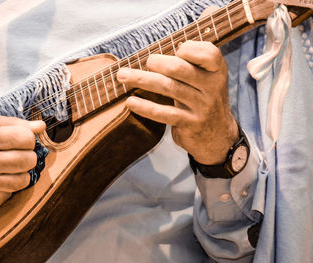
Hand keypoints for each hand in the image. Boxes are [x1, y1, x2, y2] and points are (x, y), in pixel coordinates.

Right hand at [0, 114, 45, 213]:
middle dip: (27, 156)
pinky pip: (10, 194)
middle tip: (15, 156)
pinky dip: (6, 188)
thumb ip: (11, 123)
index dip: (27, 139)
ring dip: (19, 174)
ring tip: (5, 169)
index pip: (26, 138)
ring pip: (24, 179)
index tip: (20, 141)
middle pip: (29, 159)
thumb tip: (41, 126)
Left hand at [117, 41, 237, 164]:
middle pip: (179, 69)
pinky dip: (145, 106)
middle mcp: (212, 88)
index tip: (176, 50)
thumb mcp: (207, 80)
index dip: (189, 49)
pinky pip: (163, 113)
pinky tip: (130, 102)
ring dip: (141, 79)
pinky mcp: (189, 124)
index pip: (208, 52)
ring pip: (167, 88)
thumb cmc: (203, 100)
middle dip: (156, 62)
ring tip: (122, 76)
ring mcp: (201, 107)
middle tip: (144, 62)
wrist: (218, 137)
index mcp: (217, 71)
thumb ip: (191, 64)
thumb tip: (158, 52)